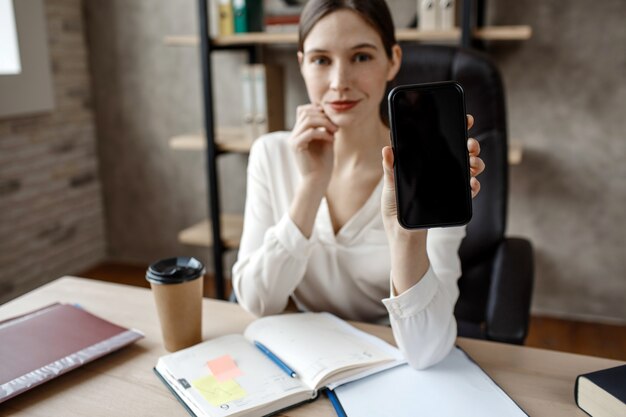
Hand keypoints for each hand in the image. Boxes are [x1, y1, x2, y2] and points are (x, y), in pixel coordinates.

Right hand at [289, 104, 337, 190]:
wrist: (318, 180)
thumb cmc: (324, 162)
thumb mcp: (326, 139)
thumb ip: (325, 125)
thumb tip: (328, 111)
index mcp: (299, 132)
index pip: (304, 110)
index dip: (318, 110)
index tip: (332, 120)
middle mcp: (294, 134)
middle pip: (306, 112)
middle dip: (324, 116)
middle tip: (336, 126)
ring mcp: (293, 140)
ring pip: (308, 120)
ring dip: (325, 123)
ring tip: (335, 131)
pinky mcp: (296, 146)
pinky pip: (310, 132)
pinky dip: (323, 133)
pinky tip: (331, 140)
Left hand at [380, 114, 484, 235]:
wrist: (401, 233)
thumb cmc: (394, 207)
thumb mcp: (390, 185)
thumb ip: (390, 168)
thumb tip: (387, 149)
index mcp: (426, 162)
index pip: (443, 142)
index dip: (456, 129)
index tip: (466, 119)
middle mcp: (439, 170)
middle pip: (461, 152)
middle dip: (471, 145)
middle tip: (470, 145)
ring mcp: (448, 185)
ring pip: (470, 168)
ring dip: (476, 163)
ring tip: (473, 164)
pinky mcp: (453, 200)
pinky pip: (469, 190)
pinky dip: (474, 186)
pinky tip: (472, 183)